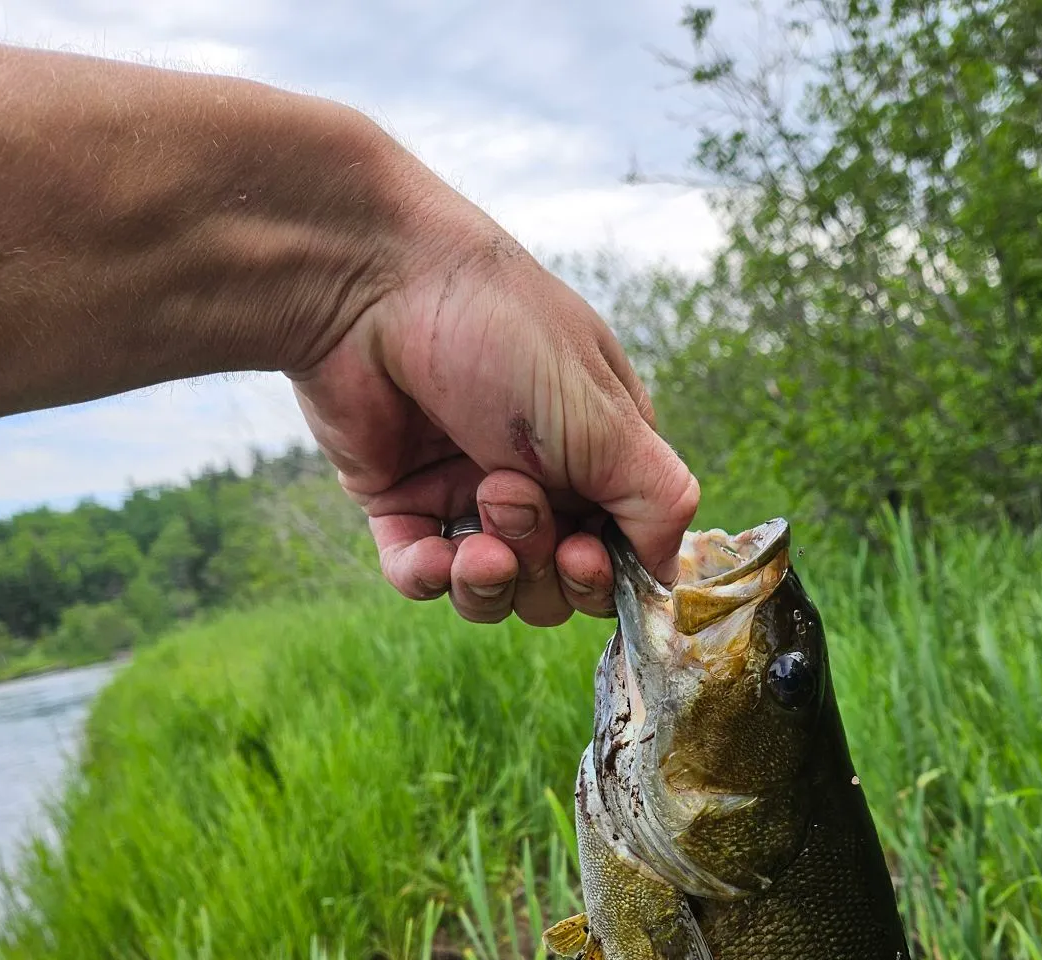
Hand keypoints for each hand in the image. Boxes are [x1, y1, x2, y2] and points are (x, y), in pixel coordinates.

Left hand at [290, 203, 698, 625]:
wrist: (373, 284)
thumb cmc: (505, 332)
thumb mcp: (609, 421)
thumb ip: (658, 503)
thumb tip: (668, 577)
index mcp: (599, 456)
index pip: (621, 556)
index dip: (605, 577)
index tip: (586, 552)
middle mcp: (539, 482)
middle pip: (557, 587)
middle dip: (542, 562)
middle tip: (511, 495)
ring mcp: (465, 495)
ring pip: (494, 592)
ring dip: (491, 575)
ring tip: (478, 513)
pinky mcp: (399, 503)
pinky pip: (421, 577)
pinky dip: (430, 577)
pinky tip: (434, 554)